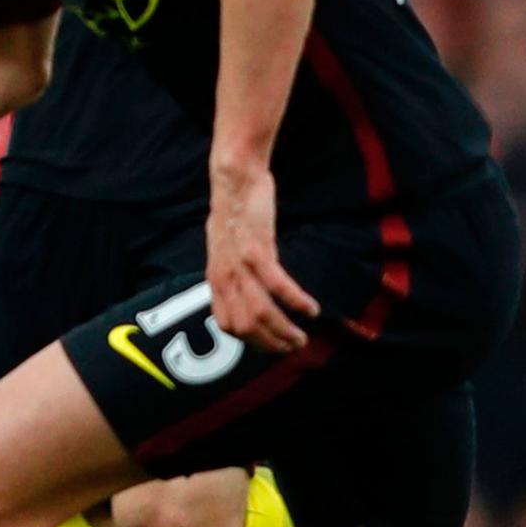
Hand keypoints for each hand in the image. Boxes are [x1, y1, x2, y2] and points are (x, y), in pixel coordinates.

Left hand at [205, 166, 318, 353]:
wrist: (235, 180)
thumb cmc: (236, 213)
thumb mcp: (225, 249)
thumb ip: (232, 273)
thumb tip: (245, 295)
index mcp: (215, 278)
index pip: (227, 324)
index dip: (251, 341)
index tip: (273, 345)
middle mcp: (223, 276)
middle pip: (245, 326)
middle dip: (271, 343)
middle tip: (295, 346)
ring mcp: (238, 264)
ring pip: (260, 312)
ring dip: (284, 330)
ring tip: (302, 337)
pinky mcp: (256, 249)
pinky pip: (277, 286)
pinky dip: (295, 302)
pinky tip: (311, 309)